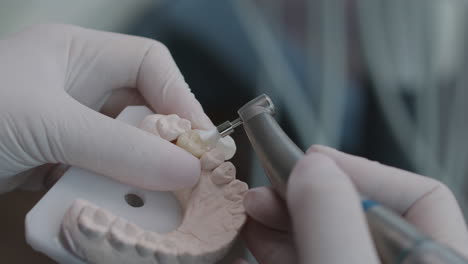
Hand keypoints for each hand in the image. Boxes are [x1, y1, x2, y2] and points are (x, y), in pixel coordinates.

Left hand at [0, 24, 213, 192]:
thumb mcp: (48, 125)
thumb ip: (119, 148)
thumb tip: (185, 170)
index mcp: (78, 54)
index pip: (151, 65)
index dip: (182, 98)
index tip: (201, 142)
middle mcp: (78, 86)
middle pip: (143, 109)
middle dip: (164, 144)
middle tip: (186, 179)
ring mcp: (68, 125)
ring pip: (125, 147)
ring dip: (136, 175)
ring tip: (152, 201)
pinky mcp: (57, 159)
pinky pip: (100, 172)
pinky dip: (109, 191)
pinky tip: (112, 208)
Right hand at [239, 145, 467, 262]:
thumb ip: (335, 224)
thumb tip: (312, 167)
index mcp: (433, 263)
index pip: (418, 197)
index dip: (360, 171)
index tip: (306, 162)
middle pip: (360, 214)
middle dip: (305, 196)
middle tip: (263, 191)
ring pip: (327, 237)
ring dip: (283, 220)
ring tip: (249, 212)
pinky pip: (304, 259)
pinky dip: (275, 249)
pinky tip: (249, 242)